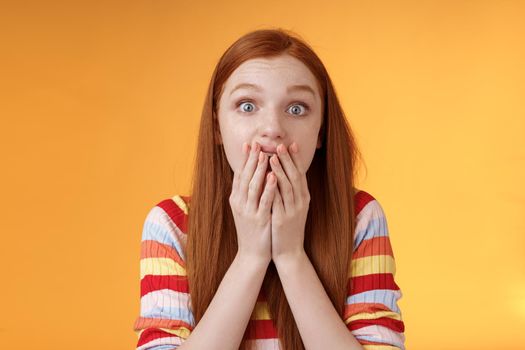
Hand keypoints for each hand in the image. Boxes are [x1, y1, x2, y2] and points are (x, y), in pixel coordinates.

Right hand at [229, 141, 276, 264]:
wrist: (252, 253)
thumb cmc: (252, 229)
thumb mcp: (245, 208)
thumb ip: (247, 192)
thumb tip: (250, 174)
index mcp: (236, 199)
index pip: (239, 174)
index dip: (244, 159)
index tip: (249, 144)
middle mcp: (239, 203)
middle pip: (245, 177)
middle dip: (251, 159)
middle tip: (257, 144)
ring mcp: (248, 211)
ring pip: (253, 186)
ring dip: (259, 170)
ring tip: (265, 155)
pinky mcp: (259, 219)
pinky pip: (264, 200)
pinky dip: (268, 187)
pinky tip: (274, 177)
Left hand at [269, 142, 309, 264]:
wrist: (289, 252)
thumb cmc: (288, 228)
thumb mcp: (293, 207)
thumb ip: (290, 191)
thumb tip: (284, 173)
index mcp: (303, 198)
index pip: (300, 174)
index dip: (296, 159)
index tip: (291, 144)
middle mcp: (300, 202)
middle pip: (295, 177)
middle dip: (288, 160)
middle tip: (281, 145)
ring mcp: (292, 211)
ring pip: (287, 187)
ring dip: (280, 171)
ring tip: (272, 157)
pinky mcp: (282, 220)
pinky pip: (277, 201)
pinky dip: (272, 189)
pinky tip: (267, 179)